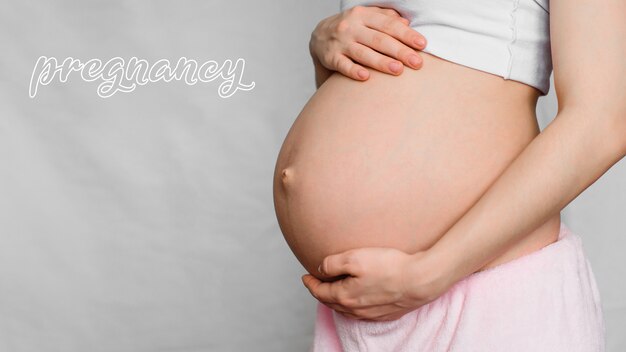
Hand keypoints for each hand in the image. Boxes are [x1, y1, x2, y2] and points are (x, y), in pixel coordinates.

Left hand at [301, 247, 450, 321]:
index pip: (320, 292)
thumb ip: (333, 263)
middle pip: (331, 302)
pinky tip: (356, 298)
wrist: (420, 280)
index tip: (305, 276)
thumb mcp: (355, 257)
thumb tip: (320, 268)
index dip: (310, 283)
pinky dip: (352, 305)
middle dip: (321, 293)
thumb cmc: (389, 267)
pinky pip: (361, 312)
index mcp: (345, 296)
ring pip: (345, 309)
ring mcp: (370, 314)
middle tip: (316, 283)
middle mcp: (355, 309)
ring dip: (336, 300)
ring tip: (333, 289)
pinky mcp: (385, 314)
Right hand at [309, 5, 426, 81]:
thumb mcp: (367, 18)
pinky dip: (353, 71)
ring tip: (398, 70)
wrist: (319, 36)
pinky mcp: (330, 58)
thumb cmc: (352, 29)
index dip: (406, 34)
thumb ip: (386, 19)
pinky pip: (343, 65)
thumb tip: (406, 24)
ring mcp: (340, 43)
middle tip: (417, 63)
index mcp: (363, 15)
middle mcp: (351, 27)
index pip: (389, 25)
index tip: (422, 45)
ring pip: (363, 53)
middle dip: (399, 51)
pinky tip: (365, 77)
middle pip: (379, 39)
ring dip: (381, 62)